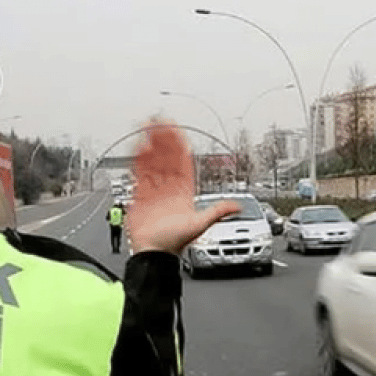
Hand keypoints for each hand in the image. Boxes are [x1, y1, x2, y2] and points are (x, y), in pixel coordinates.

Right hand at [128, 119, 239, 254]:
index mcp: (184, 192)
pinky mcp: (140, 195)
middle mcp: (169, 188)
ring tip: (147, 128)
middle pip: (167, 158)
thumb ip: (217, 212)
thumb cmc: (175, 242)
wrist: (153, 253)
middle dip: (164, 140)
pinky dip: (139, 160)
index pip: (183, 163)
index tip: (177, 131)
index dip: (180, 146)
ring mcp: (154, 190)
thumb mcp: (200, 225)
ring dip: (151, 146)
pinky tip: (138, 146)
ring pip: (153, 162)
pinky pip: (139, 173)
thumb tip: (237, 206)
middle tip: (160, 122)